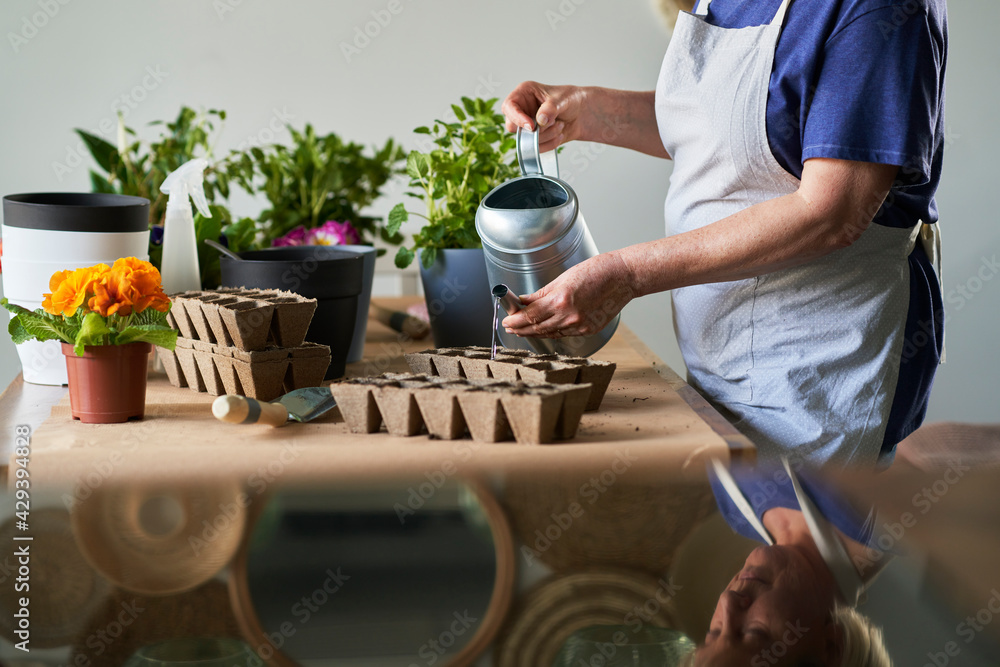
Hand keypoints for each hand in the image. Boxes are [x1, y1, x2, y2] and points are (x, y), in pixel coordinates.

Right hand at [501, 81, 589, 152]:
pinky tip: (559, 134)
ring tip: (560, 125)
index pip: (509, 107)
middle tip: (552, 123)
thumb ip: (550, 108)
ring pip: (525, 140)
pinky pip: (535, 148)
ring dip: (546, 136)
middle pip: (512, 126)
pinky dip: (549, 144)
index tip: (532, 126)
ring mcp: (527, 125)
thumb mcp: (562, 99)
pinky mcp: (534, 138)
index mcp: (523, 93)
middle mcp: (522, 109)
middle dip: (534, 129)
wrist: (582, 114)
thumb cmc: (570, 99)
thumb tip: (540, 120)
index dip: (517, 118)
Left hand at [502, 253, 634, 337]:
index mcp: (561, 300)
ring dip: (534, 332)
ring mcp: (580, 326)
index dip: (515, 320)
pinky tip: (543, 329)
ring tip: (522, 330)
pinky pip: (564, 334)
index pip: (530, 316)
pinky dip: (551, 332)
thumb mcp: (563, 279)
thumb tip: (525, 301)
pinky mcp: (588, 330)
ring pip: (550, 333)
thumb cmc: (596, 272)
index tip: (506, 320)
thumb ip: (541, 294)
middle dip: (520, 328)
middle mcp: (569, 316)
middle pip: (537, 328)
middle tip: (510, 327)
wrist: (622, 278)